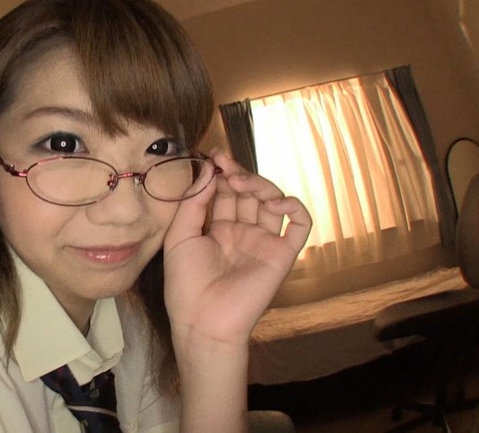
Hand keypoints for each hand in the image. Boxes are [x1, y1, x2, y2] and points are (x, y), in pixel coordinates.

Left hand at [163, 150, 310, 345]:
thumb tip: (208, 170)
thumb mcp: (180, 237)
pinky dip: (294, 206)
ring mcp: (263, 241)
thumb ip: (193, 203)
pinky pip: (299, 225)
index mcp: (217, 229)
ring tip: (240, 182)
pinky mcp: (282, 254)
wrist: (203, 321)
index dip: (222, 173)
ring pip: (272, 201)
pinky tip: (275, 201)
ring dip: (260, 184)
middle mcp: (242, 232)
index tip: (213, 157)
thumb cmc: (185, 285)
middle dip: (237, 174)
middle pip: (248, 192)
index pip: (225, 192)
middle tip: (225, 166)